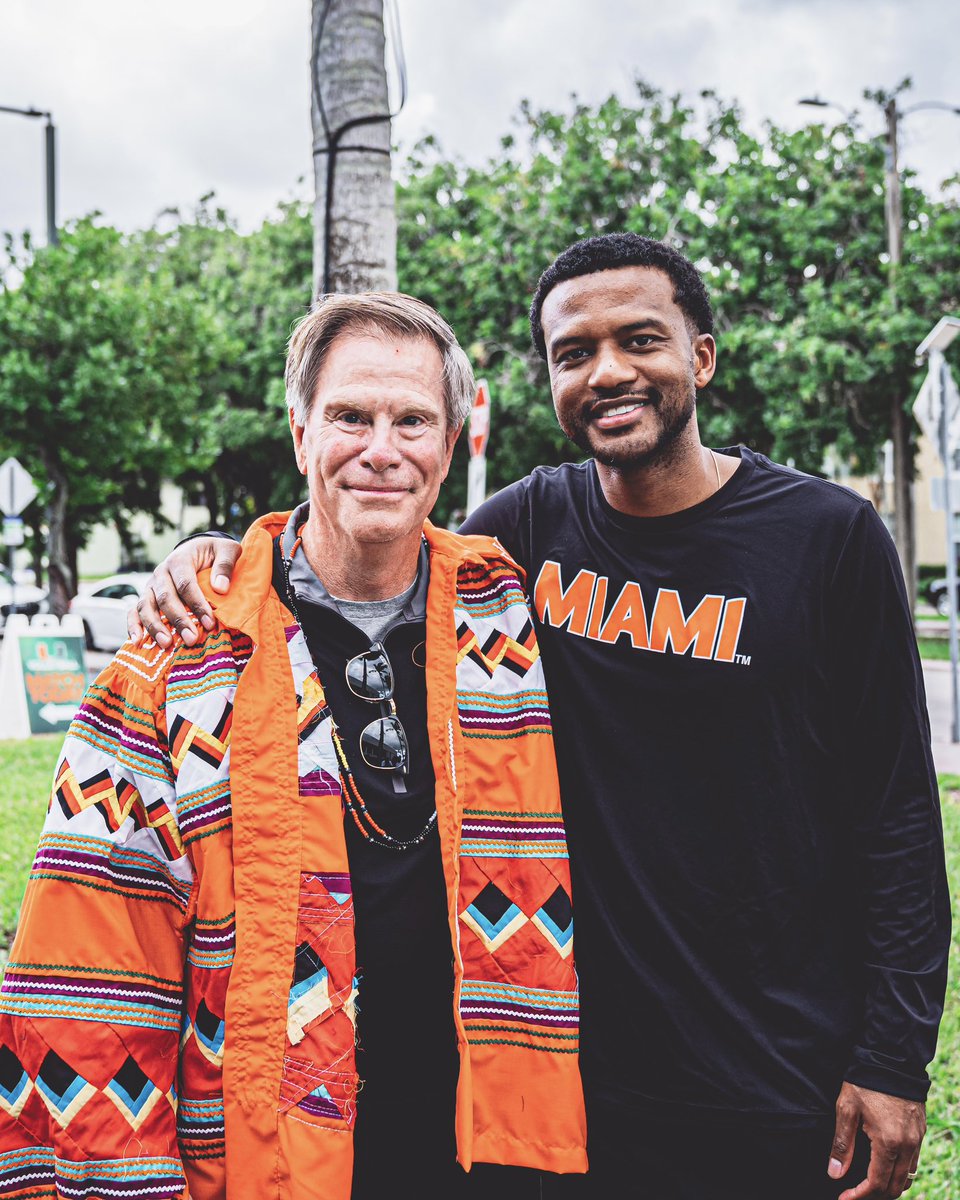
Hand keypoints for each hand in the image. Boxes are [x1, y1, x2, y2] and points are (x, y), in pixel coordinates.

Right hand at [127, 538, 241, 647]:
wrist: (198, 549)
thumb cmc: (214, 553)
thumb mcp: (227, 550)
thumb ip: (225, 566)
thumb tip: (221, 588)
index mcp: (180, 560)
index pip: (186, 584)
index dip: (197, 604)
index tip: (210, 623)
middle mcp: (161, 573)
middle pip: (165, 598)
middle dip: (178, 620)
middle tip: (192, 639)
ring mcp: (151, 585)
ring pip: (146, 606)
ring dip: (155, 626)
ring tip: (167, 644)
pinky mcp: (147, 597)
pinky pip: (134, 611)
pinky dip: (133, 626)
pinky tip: (137, 642)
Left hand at [829, 1082, 924, 1198]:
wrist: (891, 1058)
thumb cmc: (864, 1082)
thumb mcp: (846, 1109)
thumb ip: (842, 1144)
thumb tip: (835, 1173)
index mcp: (889, 1142)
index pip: (877, 1183)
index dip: (860, 1195)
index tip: (844, 1198)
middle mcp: (908, 1145)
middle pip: (896, 1187)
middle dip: (875, 1195)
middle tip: (854, 1193)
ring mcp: (917, 1139)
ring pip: (907, 1177)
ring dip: (889, 1186)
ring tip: (868, 1184)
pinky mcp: (920, 1131)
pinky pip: (913, 1162)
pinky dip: (900, 1171)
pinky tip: (884, 1166)